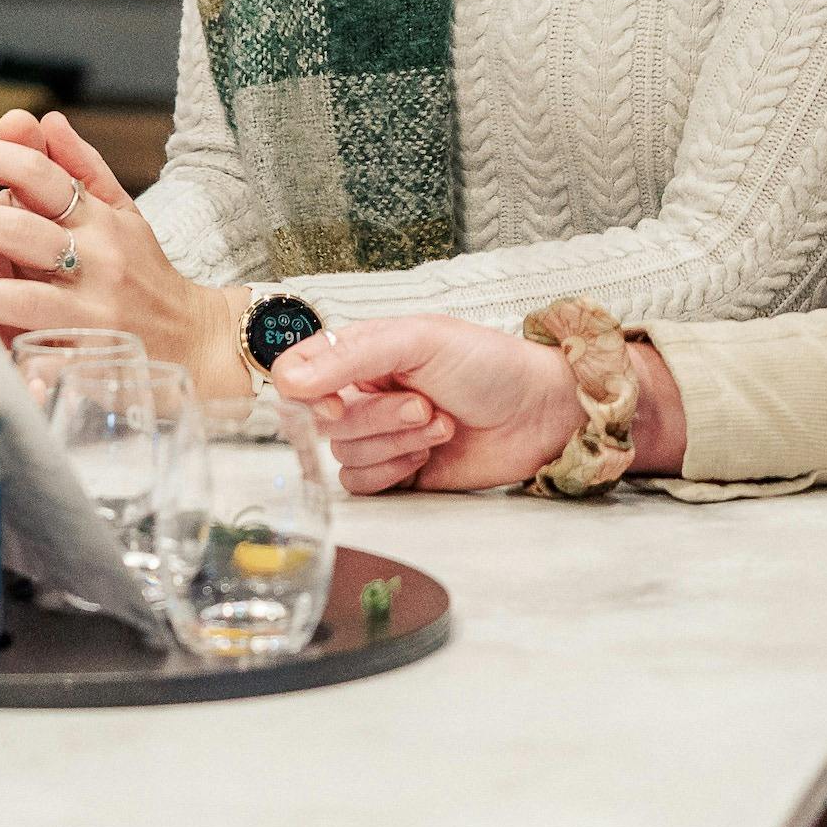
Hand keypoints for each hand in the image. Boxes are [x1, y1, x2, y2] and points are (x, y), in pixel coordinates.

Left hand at [0, 110, 245, 398]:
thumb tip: (37, 119)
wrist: (199, 341)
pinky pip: (45, 354)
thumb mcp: (122, 211)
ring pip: (28, 295)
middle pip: (23, 230)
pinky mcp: (92, 360)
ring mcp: (96, 313)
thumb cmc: (146, 273)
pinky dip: (9, 349)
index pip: (40, 175)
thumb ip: (79, 166)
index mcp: (101, 218)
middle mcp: (99, 260)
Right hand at [268, 315, 585, 494]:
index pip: (302, 375)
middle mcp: (365, 395)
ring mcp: (381, 437)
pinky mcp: (398, 475)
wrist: (540, 414)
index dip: (312, 395)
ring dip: (396, 445)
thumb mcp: (420, 341)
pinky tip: (429, 456)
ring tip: (441, 425)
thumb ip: (352, 355)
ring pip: (345, 456)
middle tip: (426, 406)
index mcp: (363, 355)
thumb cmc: (488, 364)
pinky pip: (363, 485)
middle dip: (379, 420)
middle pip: (327, 424)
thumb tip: (286, 377)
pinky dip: (393, 472)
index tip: (338, 400)